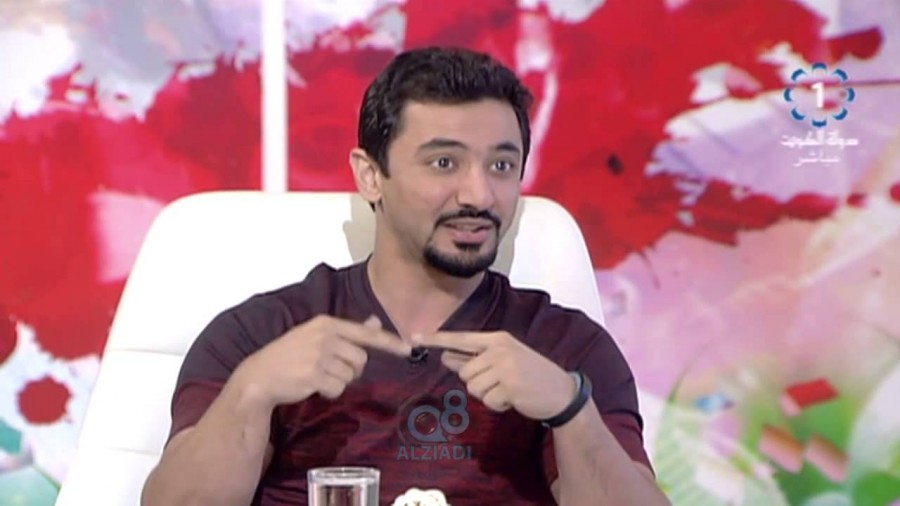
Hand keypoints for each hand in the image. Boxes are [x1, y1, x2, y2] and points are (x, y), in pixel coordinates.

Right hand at [233, 315, 410, 407]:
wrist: (260, 375)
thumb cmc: (289, 355)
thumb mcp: (316, 336)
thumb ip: (347, 331)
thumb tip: (375, 322)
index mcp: (327, 323)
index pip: (366, 333)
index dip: (389, 342)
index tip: (408, 349)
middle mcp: (325, 336)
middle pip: (361, 359)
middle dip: (352, 369)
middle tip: (331, 370)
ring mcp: (320, 355)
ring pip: (350, 376)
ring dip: (339, 381)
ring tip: (318, 376)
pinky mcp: (315, 375)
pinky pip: (338, 388)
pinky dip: (330, 392)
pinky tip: (313, 386)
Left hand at [412, 331, 575, 419]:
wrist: (561, 392)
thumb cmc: (529, 375)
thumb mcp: (503, 360)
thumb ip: (474, 359)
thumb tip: (445, 357)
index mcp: (497, 339)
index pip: (461, 337)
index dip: (436, 339)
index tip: (414, 337)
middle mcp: (500, 350)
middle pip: (465, 372)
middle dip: (478, 383)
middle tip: (501, 383)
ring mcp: (506, 367)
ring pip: (473, 388)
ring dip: (488, 395)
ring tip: (508, 390)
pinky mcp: (510, 387)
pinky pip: (488, 401)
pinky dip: (498, 405)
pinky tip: (514, 399)